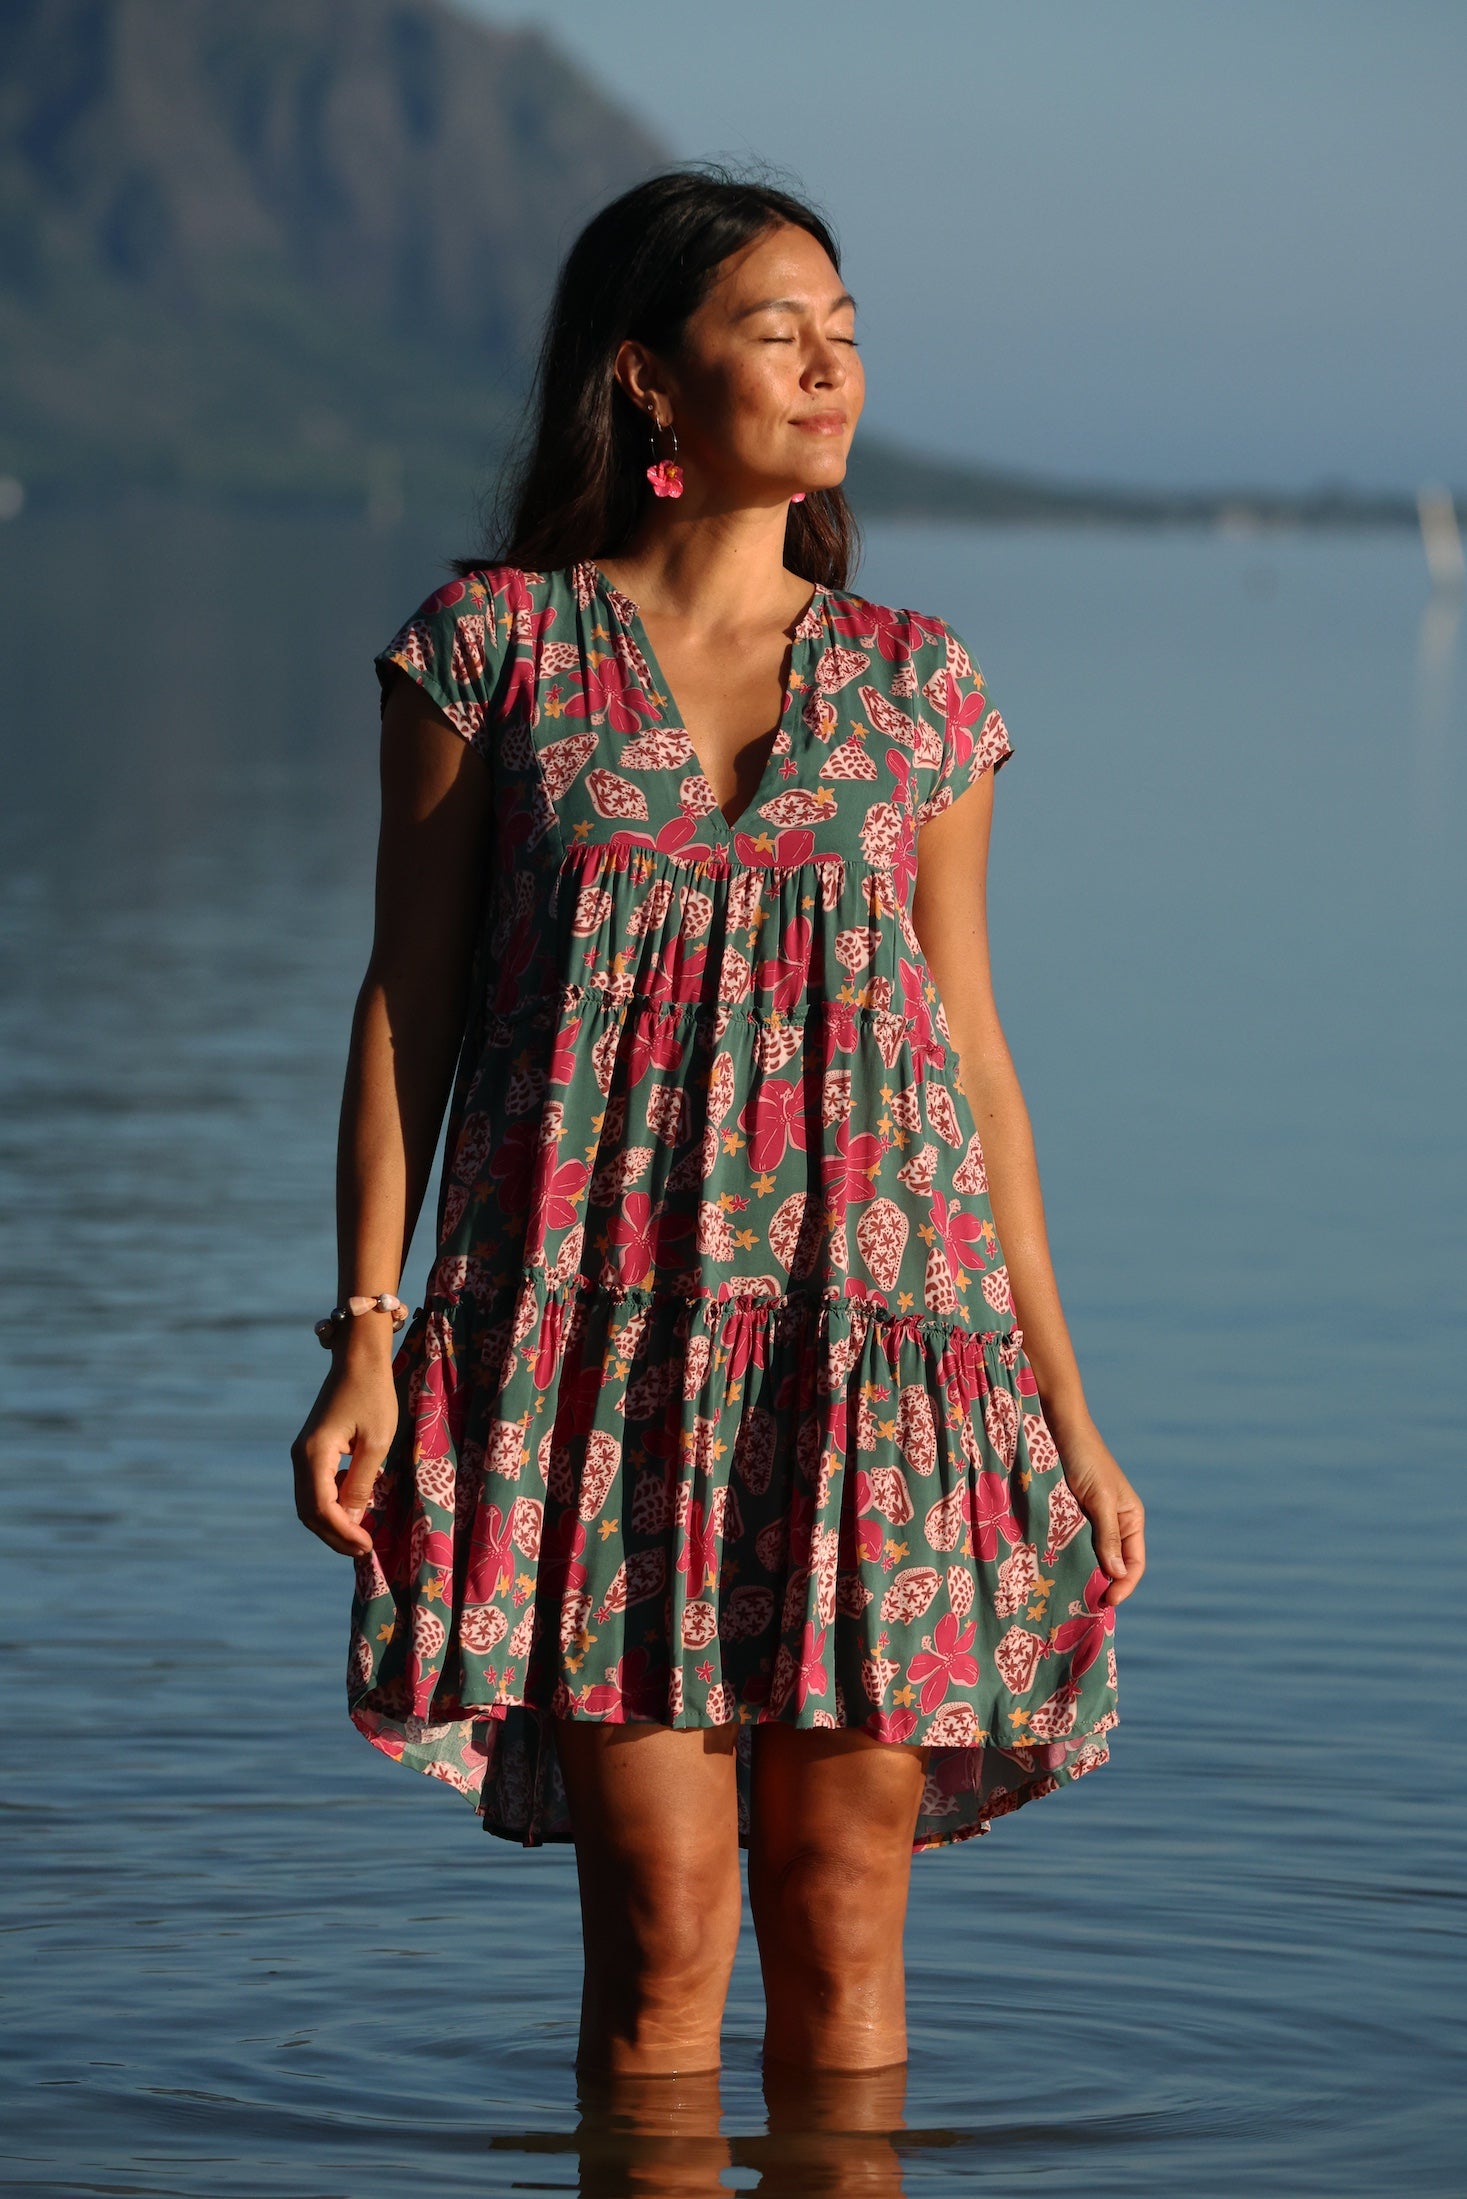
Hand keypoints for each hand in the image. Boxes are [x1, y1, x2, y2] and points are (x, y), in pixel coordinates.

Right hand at [291, 1340, 399, 1556]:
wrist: (358, 1360)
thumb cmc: (373, 1395)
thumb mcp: (376, 1441)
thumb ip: (361, 1481)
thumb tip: (350, 1519)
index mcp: (314, 1454)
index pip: (320, 1508)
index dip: (341, 1534)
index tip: (366, 1548)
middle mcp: (300, 1457)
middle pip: (309, 1512)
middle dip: (334, 1536)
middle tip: (364, 1551)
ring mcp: (302, 1454)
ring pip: (309, 1503)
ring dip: (331, 1524)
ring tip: (359, 1538)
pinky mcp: (310, 1451)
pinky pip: (315, 1488)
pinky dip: (331, 1507)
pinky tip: (354, 1512)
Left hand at [1047, 1414, 1145, 1607]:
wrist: (1056, 1426)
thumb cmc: (1083, 1457)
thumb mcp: (1099, 1497)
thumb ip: (1107, 1534)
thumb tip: (1117, 1574)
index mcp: (1131, 1519)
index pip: (1134, 1564)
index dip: (1123, 1586)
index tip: (1105, 1602)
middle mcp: (1114, 1523)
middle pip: (1112, 1565)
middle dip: (1102, 1585)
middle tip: (1083, 1608)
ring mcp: (1090, 1520)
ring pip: (1090, 1557)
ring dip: (1082, 1574)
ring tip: (1068, 1595)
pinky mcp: (1068, 1515)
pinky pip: (1070, 1544)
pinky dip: (1066, 1558)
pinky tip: (1054, 1571)